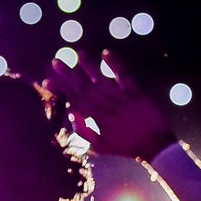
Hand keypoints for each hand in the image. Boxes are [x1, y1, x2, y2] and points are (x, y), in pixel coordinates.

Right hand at [43, 50, 174, 158]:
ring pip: (102, 78)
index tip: (46, 80)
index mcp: (98, 118)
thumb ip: (83, 131)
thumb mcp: (100, 146)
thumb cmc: (125, 147)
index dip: (60, 89)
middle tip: (56, 61)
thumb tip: (70, 113)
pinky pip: (123, 76)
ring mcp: (122, 97)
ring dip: (89, 65)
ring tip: (78, 53)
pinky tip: (105, 53)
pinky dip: (114, 64)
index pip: (74, 100)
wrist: (155, 146)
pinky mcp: (136, 92)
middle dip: (69, 73)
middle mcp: (107, 105)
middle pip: (85, 86)